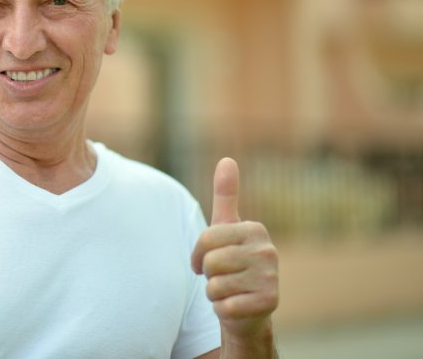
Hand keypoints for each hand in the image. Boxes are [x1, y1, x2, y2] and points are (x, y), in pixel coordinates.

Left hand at [191, 158, 278, 343]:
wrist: (248, 308)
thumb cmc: (232, 262)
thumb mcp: (227, 227)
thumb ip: (226, 195)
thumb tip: (227, 159)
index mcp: (255, 229)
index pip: (207, 239)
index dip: (197, 254)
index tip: (205, 260)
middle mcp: (268, 251)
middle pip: (211, 262)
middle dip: (208, 275)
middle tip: (222, 277)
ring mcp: (271, 278)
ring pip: (215, 286)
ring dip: (215, 293)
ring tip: (230, 290)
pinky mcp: (269, 303)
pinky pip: (224, 307)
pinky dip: (223, 310)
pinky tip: (236, 306)